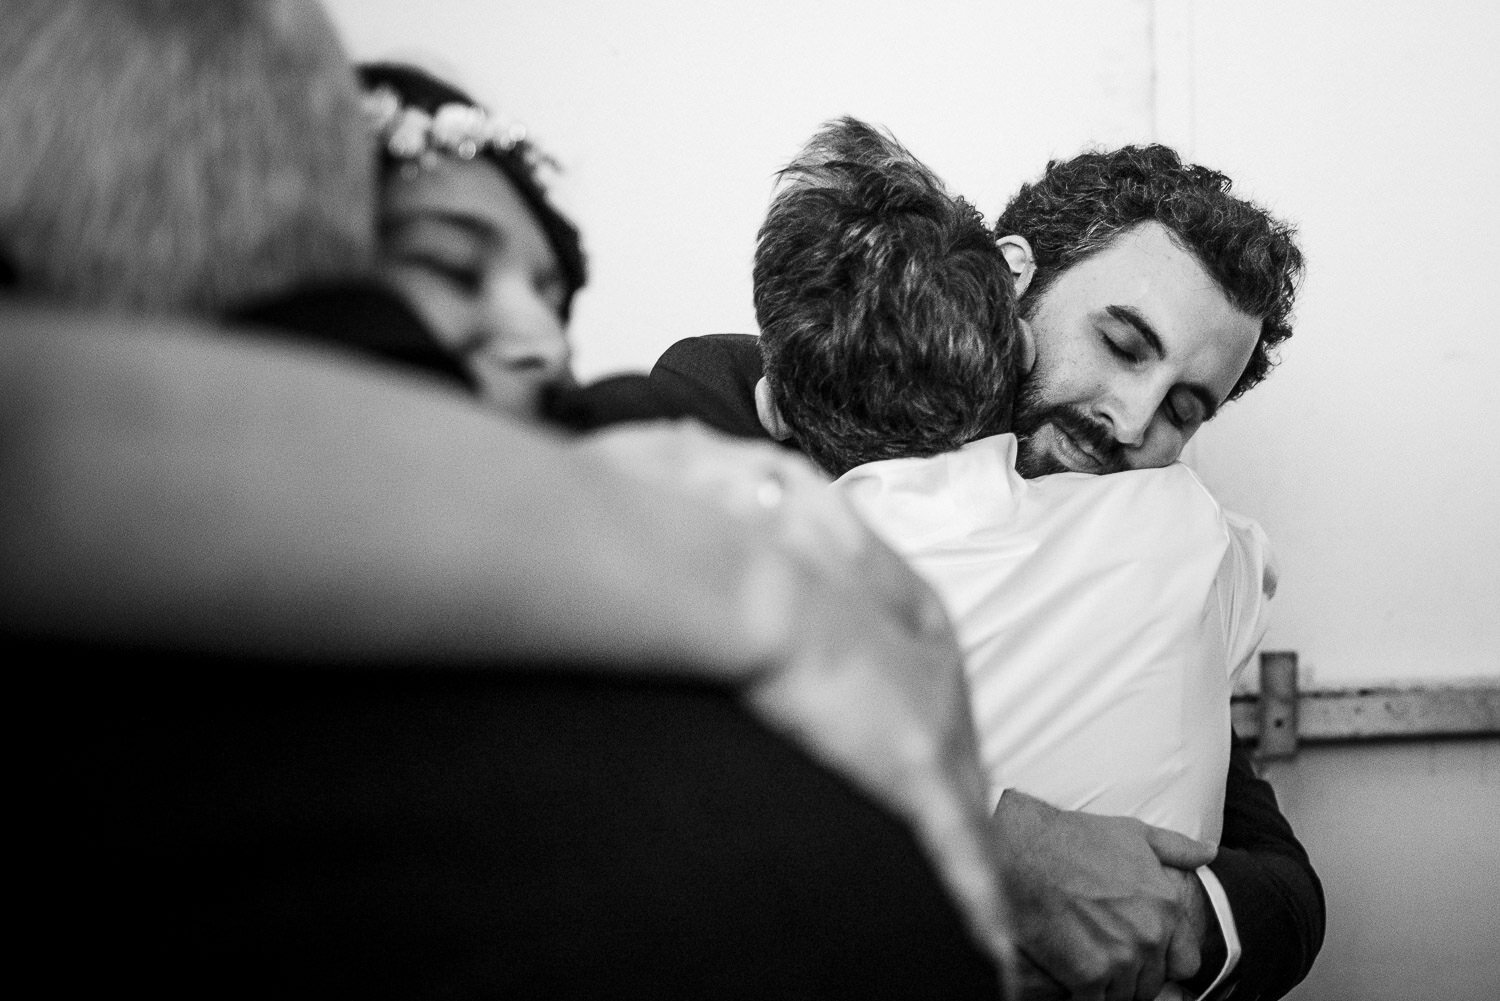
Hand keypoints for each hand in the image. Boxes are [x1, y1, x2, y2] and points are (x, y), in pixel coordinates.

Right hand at [579, 420, 1010, 967]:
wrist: (737, 569)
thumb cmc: (739, 540)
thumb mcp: (758, 520)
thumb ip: (763, 521)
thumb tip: (740, 497)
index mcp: (906, 606)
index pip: (931, 674)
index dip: (928, 719)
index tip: (924, 753)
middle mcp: (935, 664)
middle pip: (959, 743)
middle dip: (957, 791)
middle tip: (959, 842)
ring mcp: (931, 717)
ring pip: (966, 802)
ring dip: (971, 855)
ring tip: (981, 910)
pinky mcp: (914, 769)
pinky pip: (956, 851)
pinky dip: (974, 898)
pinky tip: (989, 945)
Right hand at [993, 789, 1215, 1000]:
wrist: (1024, 850)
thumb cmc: (1074, 839)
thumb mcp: (1133, 834)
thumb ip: (1177, 848)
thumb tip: (1208, 853)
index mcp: (1167, 907)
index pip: (1184, 962)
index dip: (1162, 959)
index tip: (1139, 951)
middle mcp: (1150, 936)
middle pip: (1151, 983)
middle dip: (1131, 973)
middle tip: (1103, 952)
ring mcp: (1120, 959)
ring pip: (1124, 995)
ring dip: (1107, 986)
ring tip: (1085, 960)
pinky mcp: (1087, 975)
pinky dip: (1083, 993)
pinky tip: (1069, 972)